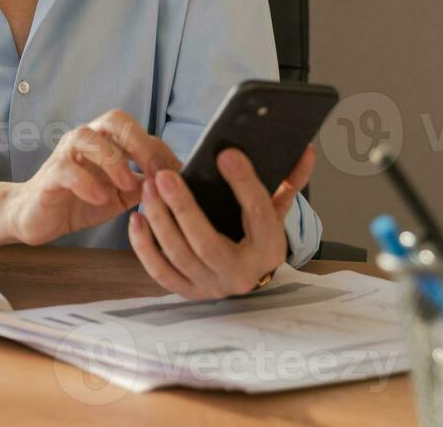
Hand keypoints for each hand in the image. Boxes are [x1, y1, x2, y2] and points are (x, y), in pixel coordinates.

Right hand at [1, 109, 180, 246]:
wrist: (36, 216)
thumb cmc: (80, 200)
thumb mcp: (121, 195)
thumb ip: (145, 185)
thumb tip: (179, 183)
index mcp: (107, 141)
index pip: (140, 134)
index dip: (161, 151)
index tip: (180, 175)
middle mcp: (87, 139)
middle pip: (116, 120)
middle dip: (140, 143)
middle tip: (156, 171)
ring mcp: (66, 153)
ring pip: (89, 137)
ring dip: (114, 160)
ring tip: (128, 185)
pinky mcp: (50, 173)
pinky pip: (68, 169)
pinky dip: (87, 182)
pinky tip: (100, 198)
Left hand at [128, 145, 315, 299]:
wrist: (249, 274)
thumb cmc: (258, 234)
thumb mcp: (276, 209)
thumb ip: (289, 181)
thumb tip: (306, 150)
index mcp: (269, 249)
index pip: (259, 214)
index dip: (244, 183)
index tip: (226, 154)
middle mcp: (241, 274)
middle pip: (207, 243)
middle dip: (183, 208)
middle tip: (164, 176)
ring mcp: (212, 286)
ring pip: (180, 256)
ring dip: (160, 221)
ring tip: (149, 189)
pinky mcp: (189, 292)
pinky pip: (161, 272)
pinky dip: (144, 247)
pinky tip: (136, 218)